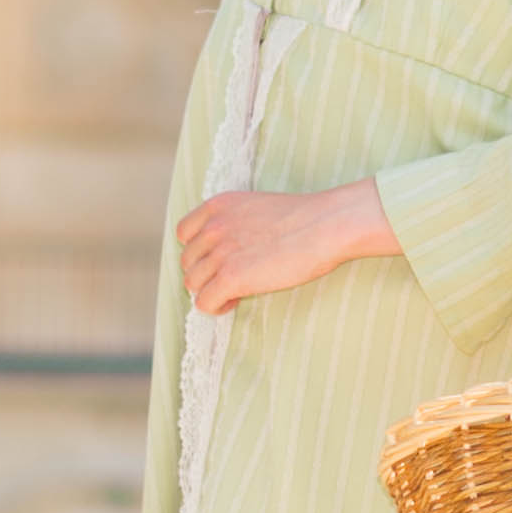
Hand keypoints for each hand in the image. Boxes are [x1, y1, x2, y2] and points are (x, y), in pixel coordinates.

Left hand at [177, 179, 398, 315]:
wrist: (327, 225)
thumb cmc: (305, 218)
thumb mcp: (258, 207)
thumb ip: (236, 222)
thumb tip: (229, 250)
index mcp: (219, 205)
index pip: (184, 233)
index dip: (199, 251)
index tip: (219, 259)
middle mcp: (213, 227)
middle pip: (188, 261)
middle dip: (206, 274)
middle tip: (232, 279)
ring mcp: (220, 252)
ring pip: (192, 283)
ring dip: (211, 291)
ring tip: (235, 292)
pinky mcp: (230, 278)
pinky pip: (204, 303)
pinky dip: (217, 307)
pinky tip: (236, 301)